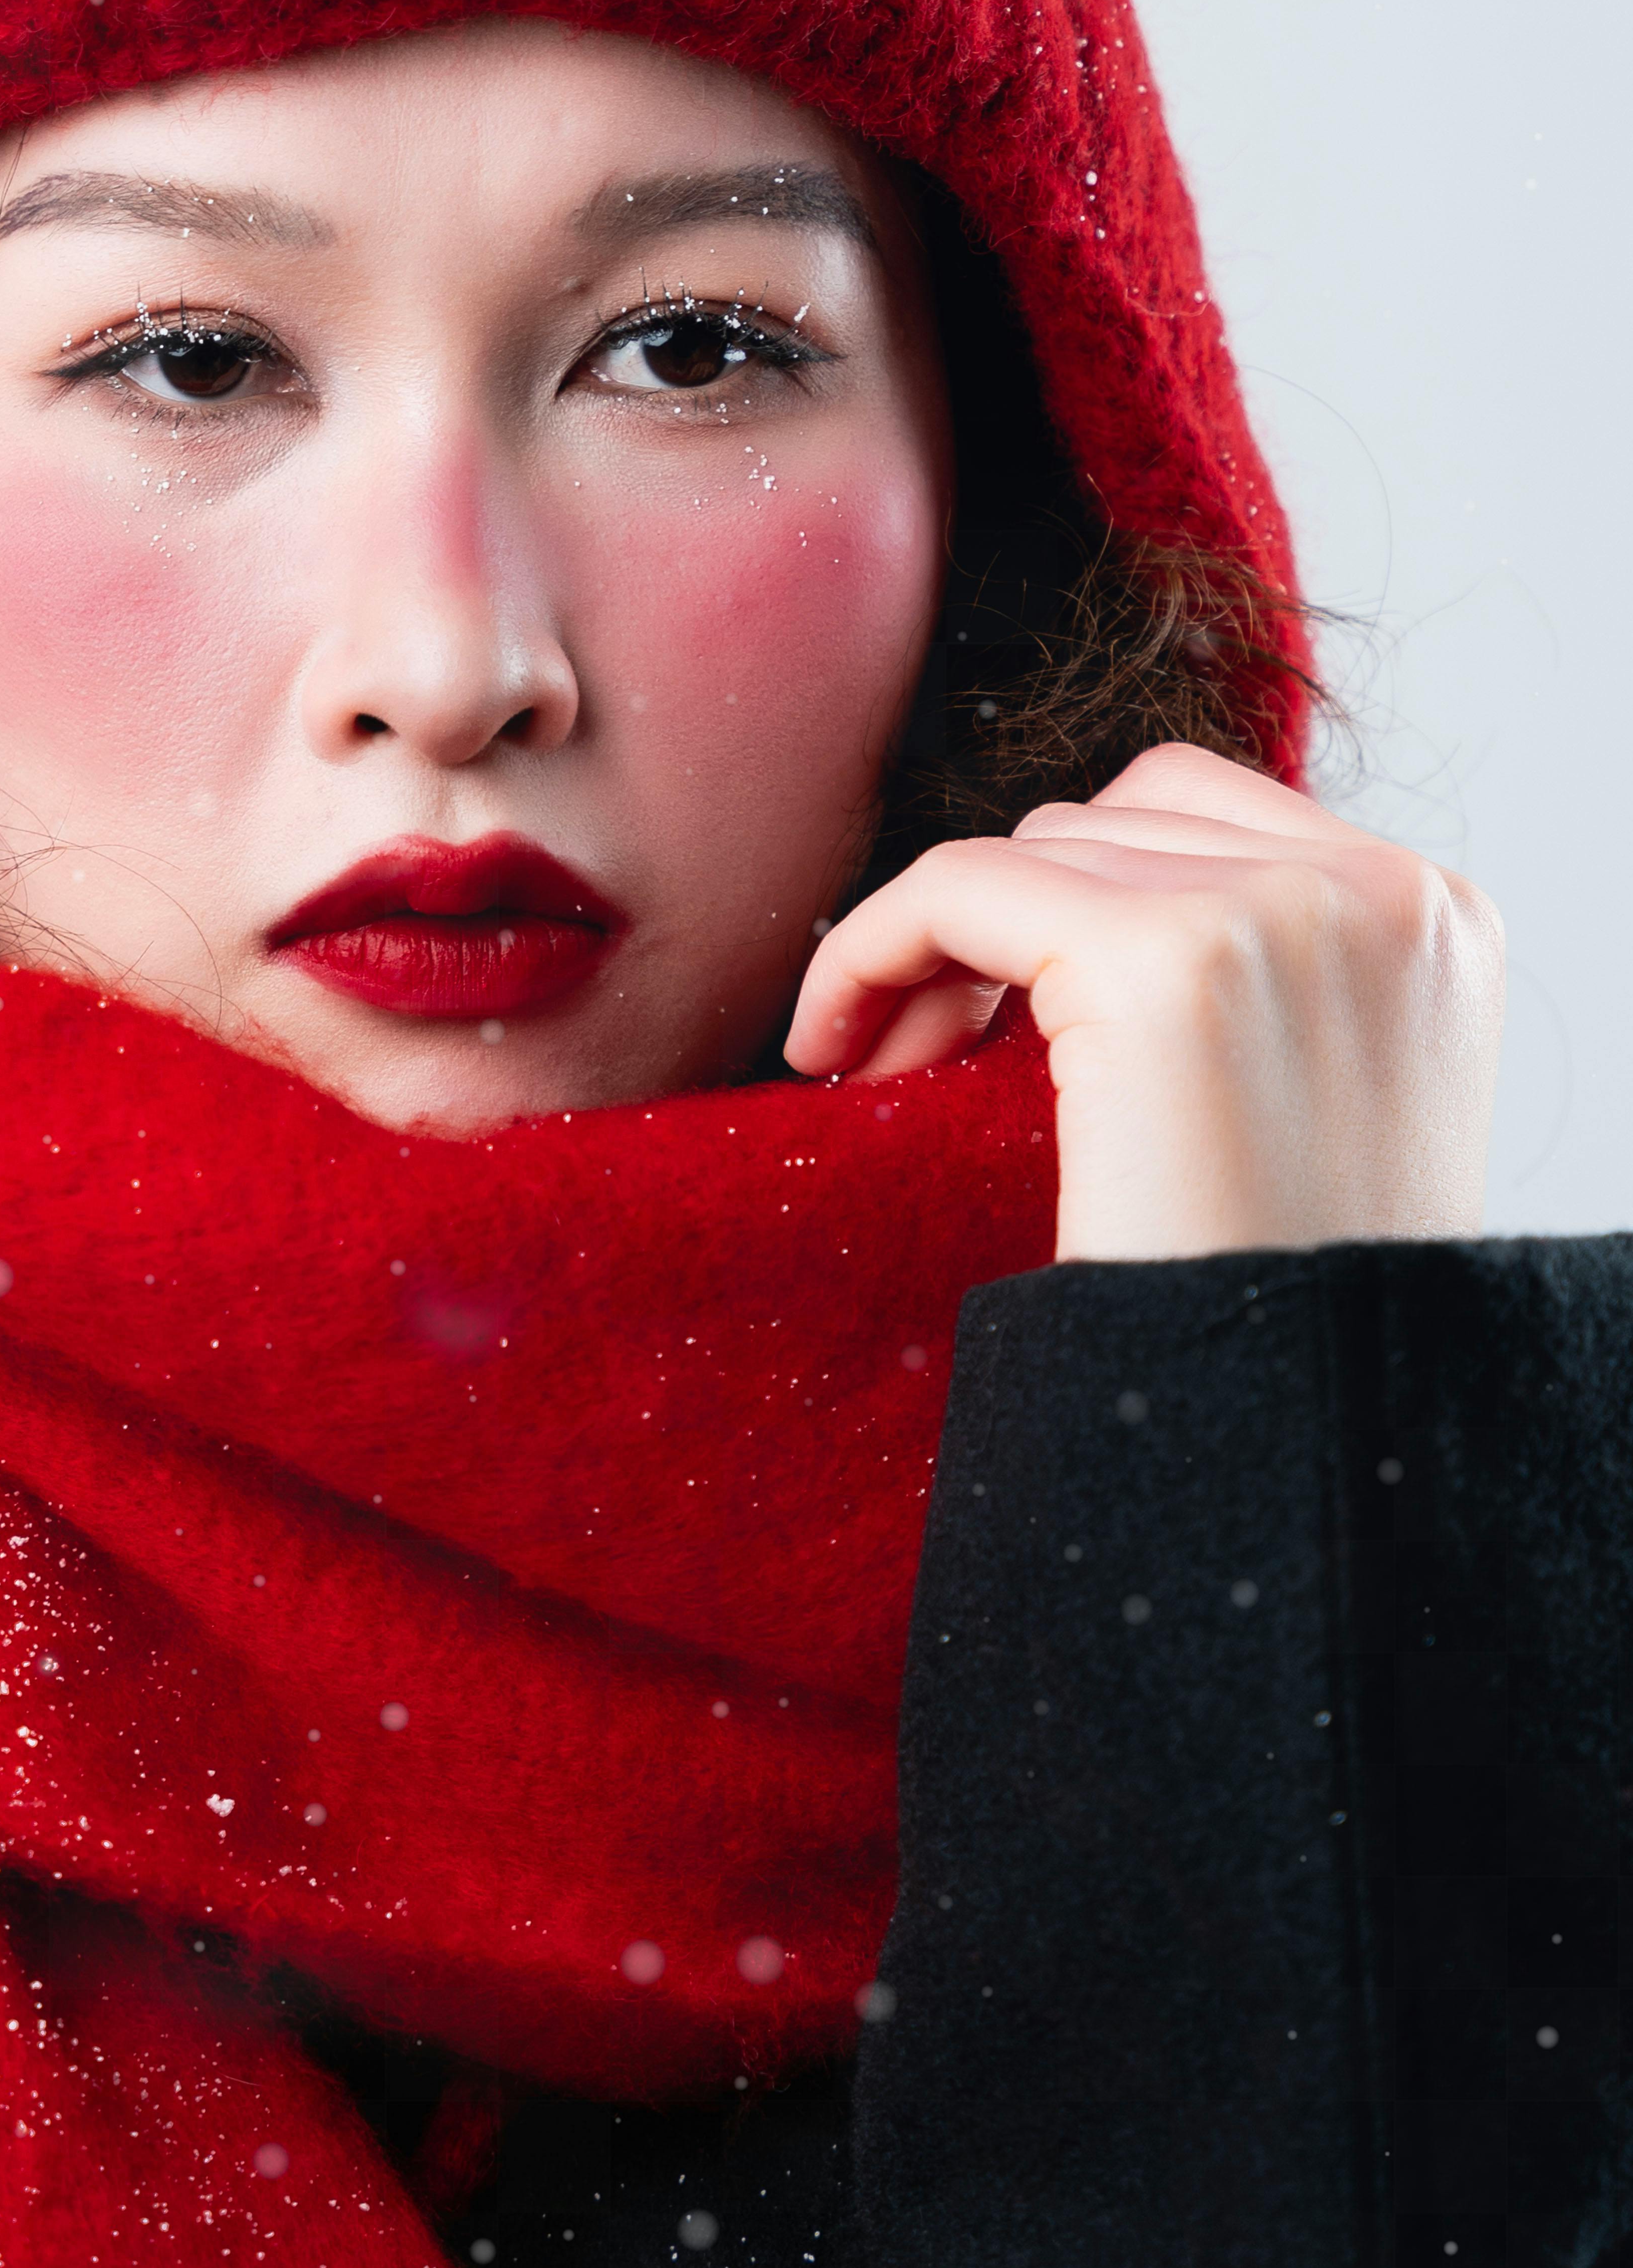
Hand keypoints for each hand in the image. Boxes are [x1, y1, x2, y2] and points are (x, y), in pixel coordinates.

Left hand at [784, 743, 1501, 1260]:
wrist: (1299, 1453)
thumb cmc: (1281, 1305)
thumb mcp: (1319, 1092)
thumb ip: (1254, 969)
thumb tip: (1063, 900)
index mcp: (1433, 914)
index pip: (1199, 814)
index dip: (1074, 888)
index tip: (997, 1003)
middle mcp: (1383, 891)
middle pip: (1113, 817)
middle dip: (1004, 917)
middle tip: (923, 1052)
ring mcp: (1287, 914)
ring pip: (1031, 850)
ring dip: (935, 947)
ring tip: (897, 1069)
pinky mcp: (1168, 962)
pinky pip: (956, 887)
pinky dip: (868, 950)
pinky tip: (834, 1045)